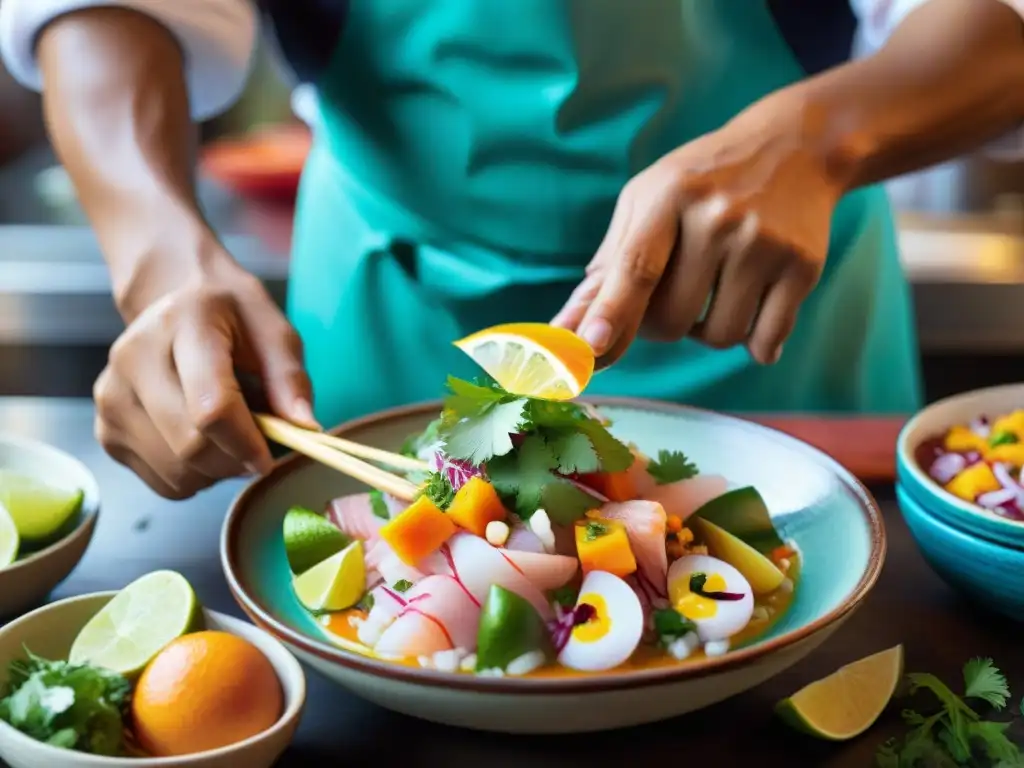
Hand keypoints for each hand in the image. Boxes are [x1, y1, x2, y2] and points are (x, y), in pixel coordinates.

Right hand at [94, 253, 317, 499]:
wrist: (173, 299)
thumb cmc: (231, 316)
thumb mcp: (274, 332)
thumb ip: (291, 379)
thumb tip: (305, 429)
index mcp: (184, 323)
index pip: (211, 406)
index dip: (246, 443)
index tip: (269, 457)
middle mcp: (135, 357)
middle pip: (190, 446)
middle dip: (234, 461)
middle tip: (256, 446)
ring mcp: (112, 395)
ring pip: (176, 473)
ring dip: (215, 472)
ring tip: (226, 435)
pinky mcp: (106, 429)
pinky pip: (161, 482)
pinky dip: (192, 477)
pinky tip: (200, 441)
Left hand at [553, 92, 843, 366]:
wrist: (796, 146)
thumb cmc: (702, 182)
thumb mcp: (648, 199)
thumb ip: (610, 263)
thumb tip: (568, 329)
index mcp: (668, 196)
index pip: (636, 267)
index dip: (611, 312)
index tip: (592, 348)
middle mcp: (718, 218)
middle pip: (671, 318)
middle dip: (661, 326)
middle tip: (675, 295)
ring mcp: (764, 242)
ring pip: (718, 336)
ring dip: (706, 331)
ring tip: (716, 289)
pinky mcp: (802, 266)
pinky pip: (764, 338)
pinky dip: (754, 341)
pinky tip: (752, 305)